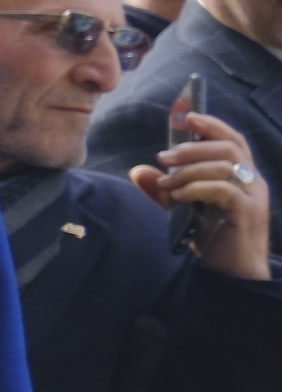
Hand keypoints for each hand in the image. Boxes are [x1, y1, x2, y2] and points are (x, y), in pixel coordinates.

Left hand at [131, 109, 272, 279]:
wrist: (234, 275)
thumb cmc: (214, 241)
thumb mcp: (184, 211)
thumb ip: (164, 191)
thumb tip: (138, 171)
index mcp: (242, 177)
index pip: (233, 140)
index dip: (212, 125)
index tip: (186, 116)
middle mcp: (252, 182)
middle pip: (228, 148)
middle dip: (192, 148)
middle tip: (163, 158)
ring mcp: (253, 196)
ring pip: (225, 165)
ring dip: (189, 170)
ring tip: (166, 183)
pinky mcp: (247, 212)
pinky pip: (223, 189)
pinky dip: (196, 188)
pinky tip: (177, 198)